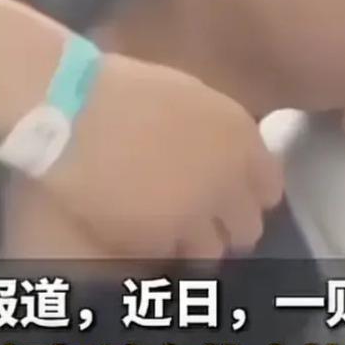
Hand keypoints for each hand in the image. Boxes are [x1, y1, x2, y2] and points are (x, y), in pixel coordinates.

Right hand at [43, 53, 282, 262]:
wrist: (75, 112)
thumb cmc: (125, 89)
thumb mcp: (188, 97)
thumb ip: (216, 132)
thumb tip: (222, 155)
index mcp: (240, 138)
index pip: (270, 188)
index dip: (248, 193)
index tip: (228, 195)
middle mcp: (229, 181)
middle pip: (247, 229)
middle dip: (226, 228)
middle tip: (198, 219)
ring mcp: (196, 215)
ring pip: (211, 254)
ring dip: (192, 245)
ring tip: (166, 232)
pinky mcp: (160, 241)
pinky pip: (167, 255)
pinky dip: (156, 248)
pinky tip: (136, 230)